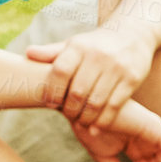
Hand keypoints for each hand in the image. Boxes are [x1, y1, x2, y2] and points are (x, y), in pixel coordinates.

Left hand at [27, 27, 154, 130]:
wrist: (132, 34)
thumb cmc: (95, 45)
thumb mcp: (74, 44)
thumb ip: (52, 53)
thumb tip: (27, 53)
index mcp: (79, 46)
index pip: (60, 71)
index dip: (52, 92)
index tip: (51, 104)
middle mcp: (98, 56)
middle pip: (77, 92)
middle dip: (70, 109)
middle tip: (68, 116)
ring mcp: (116, 67)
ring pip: (95, 102)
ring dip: (85, 118)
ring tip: (81, 121)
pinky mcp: (132, 79)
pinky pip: (114, 106)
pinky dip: (102, 121)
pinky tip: (95, 127)